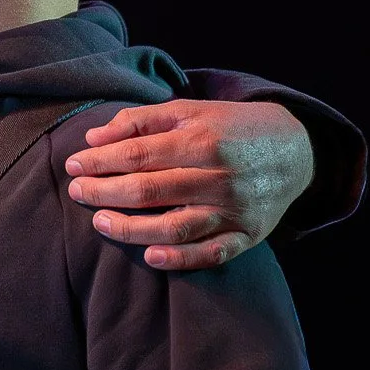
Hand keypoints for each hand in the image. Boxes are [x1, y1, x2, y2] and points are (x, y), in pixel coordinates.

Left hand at [63, 99, 314, 270]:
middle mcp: (218, 177)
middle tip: (77, 193)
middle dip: (105, 193)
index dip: (100, 162)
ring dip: (131, 229)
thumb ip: (141, 121)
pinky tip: (149, 256)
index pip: (138, 155)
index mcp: (202, 139)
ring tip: (101, 222)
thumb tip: (95, 138)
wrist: (296, 149)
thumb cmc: (232, 127)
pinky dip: (179, 260)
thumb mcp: (190, 110)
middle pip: (149, 191)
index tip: (74, 165)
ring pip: (174, 228)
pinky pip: (210, 254)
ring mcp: (233, 210)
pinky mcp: (247, 235)